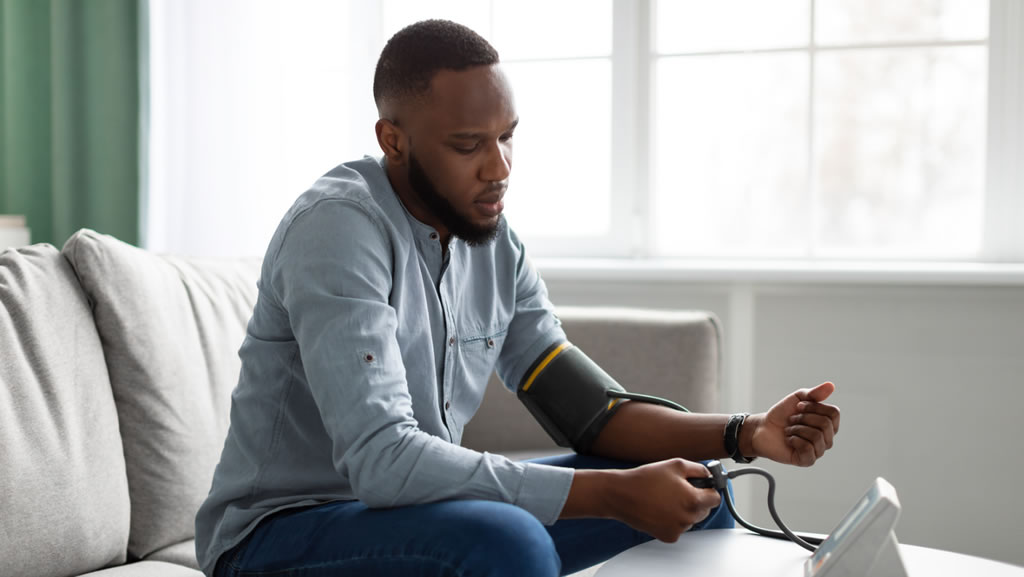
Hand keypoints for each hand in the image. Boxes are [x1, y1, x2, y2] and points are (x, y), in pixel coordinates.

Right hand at [606, 458, 721, 542]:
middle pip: (704, 510)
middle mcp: (688, 518)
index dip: (709, 489)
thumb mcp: (676, 465)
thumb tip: (710, 475)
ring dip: (684, 510)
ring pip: (691, 519)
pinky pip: (678, 527)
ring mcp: (678, 529)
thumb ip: (699, 469)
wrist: (621, 494)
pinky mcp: (668, 536)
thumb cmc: (646, 479)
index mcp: (693, 500)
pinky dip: (673, 520)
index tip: (702, 486)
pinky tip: (660, 509)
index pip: (716, 498)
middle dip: (696, 499)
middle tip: (678, 489)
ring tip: (665, 498)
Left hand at [746, 381, 839, 466]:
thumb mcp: (797, 398)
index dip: (814, 407)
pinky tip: (789, 440)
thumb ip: (814, 393)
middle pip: (826, 424)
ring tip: (789, 430)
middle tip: (791, 420)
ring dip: (797, 429)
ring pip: (817, 436)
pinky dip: (794, 440)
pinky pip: (807, 448)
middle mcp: (826, 438)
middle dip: (803, 418)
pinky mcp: (807, 460)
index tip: (798, 406)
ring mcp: (818, 451)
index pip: (834, 413)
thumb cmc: (782, 414)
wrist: (763, 428)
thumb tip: (830, 386)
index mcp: (828, 423)